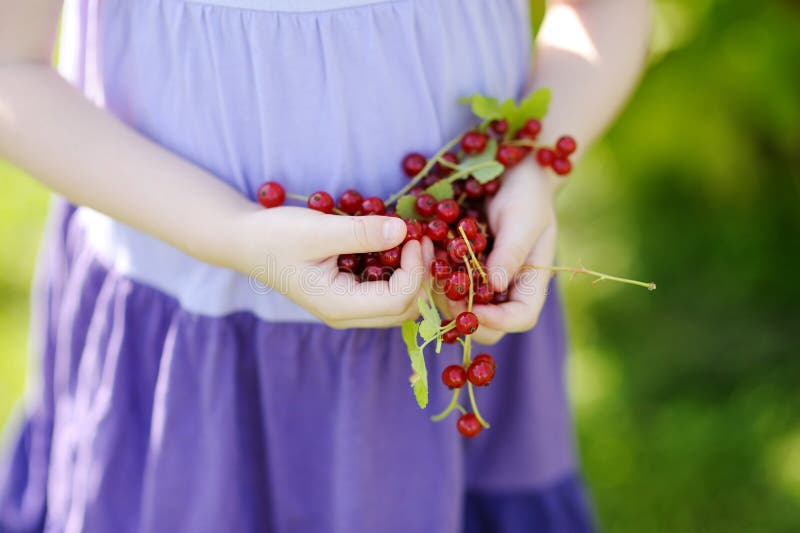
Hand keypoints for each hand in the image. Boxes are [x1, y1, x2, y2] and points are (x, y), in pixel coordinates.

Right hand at [229, 206, 424, 327]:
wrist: (245, 242)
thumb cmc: (275, 236)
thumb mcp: (318, 230)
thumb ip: (361, 233)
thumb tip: (403, 231)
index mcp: (338, 305)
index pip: (397, 300)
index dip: (415, 271)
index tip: (414, 236)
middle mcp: (346, 314)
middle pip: (404, 309)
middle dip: (420, 276)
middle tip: (421, 237)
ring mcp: (347, 308)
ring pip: (398, 304)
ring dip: (413, 275)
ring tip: (413, 239)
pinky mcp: (348, 296)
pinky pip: (385, 293)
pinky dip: (399, 272)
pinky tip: (397, 246)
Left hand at [437, 160, 557, 343]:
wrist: (511, 171)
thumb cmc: (526, 193)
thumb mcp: (523, 218)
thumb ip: (511, 252)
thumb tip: (494, 286)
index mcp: (531, 281)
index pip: (521, 317)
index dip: (499, 321)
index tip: (474, 310)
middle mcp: (506, 288)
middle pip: (489, 324)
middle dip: (465, 314)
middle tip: (446, 292)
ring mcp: (482, 281)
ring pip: (461, 308)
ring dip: (444, 296)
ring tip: (432, 266)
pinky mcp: (461, 268)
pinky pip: (446, 284)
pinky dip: (434, 276)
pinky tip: (426, 254)